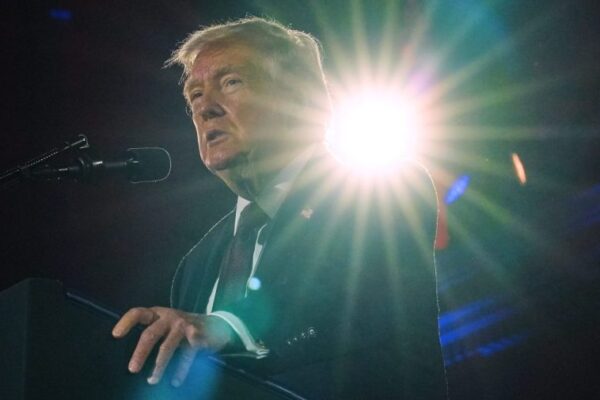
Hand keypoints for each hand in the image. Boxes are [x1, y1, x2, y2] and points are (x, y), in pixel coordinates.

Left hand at [112, 307, 232, 385]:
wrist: (217, 325)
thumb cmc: (183, 329)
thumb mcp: (167, 325)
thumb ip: (152, 333)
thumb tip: (130, 357)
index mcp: (158, 314)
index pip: (138, 313)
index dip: (126, 322)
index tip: (115, 335)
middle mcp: (170, 317)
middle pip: (150, 333)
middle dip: (140, 353)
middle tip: (132, 369)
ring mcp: (184, 326)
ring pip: (167, 347)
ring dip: (158, 366)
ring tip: (152, 381)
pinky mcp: (197, 336)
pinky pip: (186, 356)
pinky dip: (180, 371)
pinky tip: (175, 381)